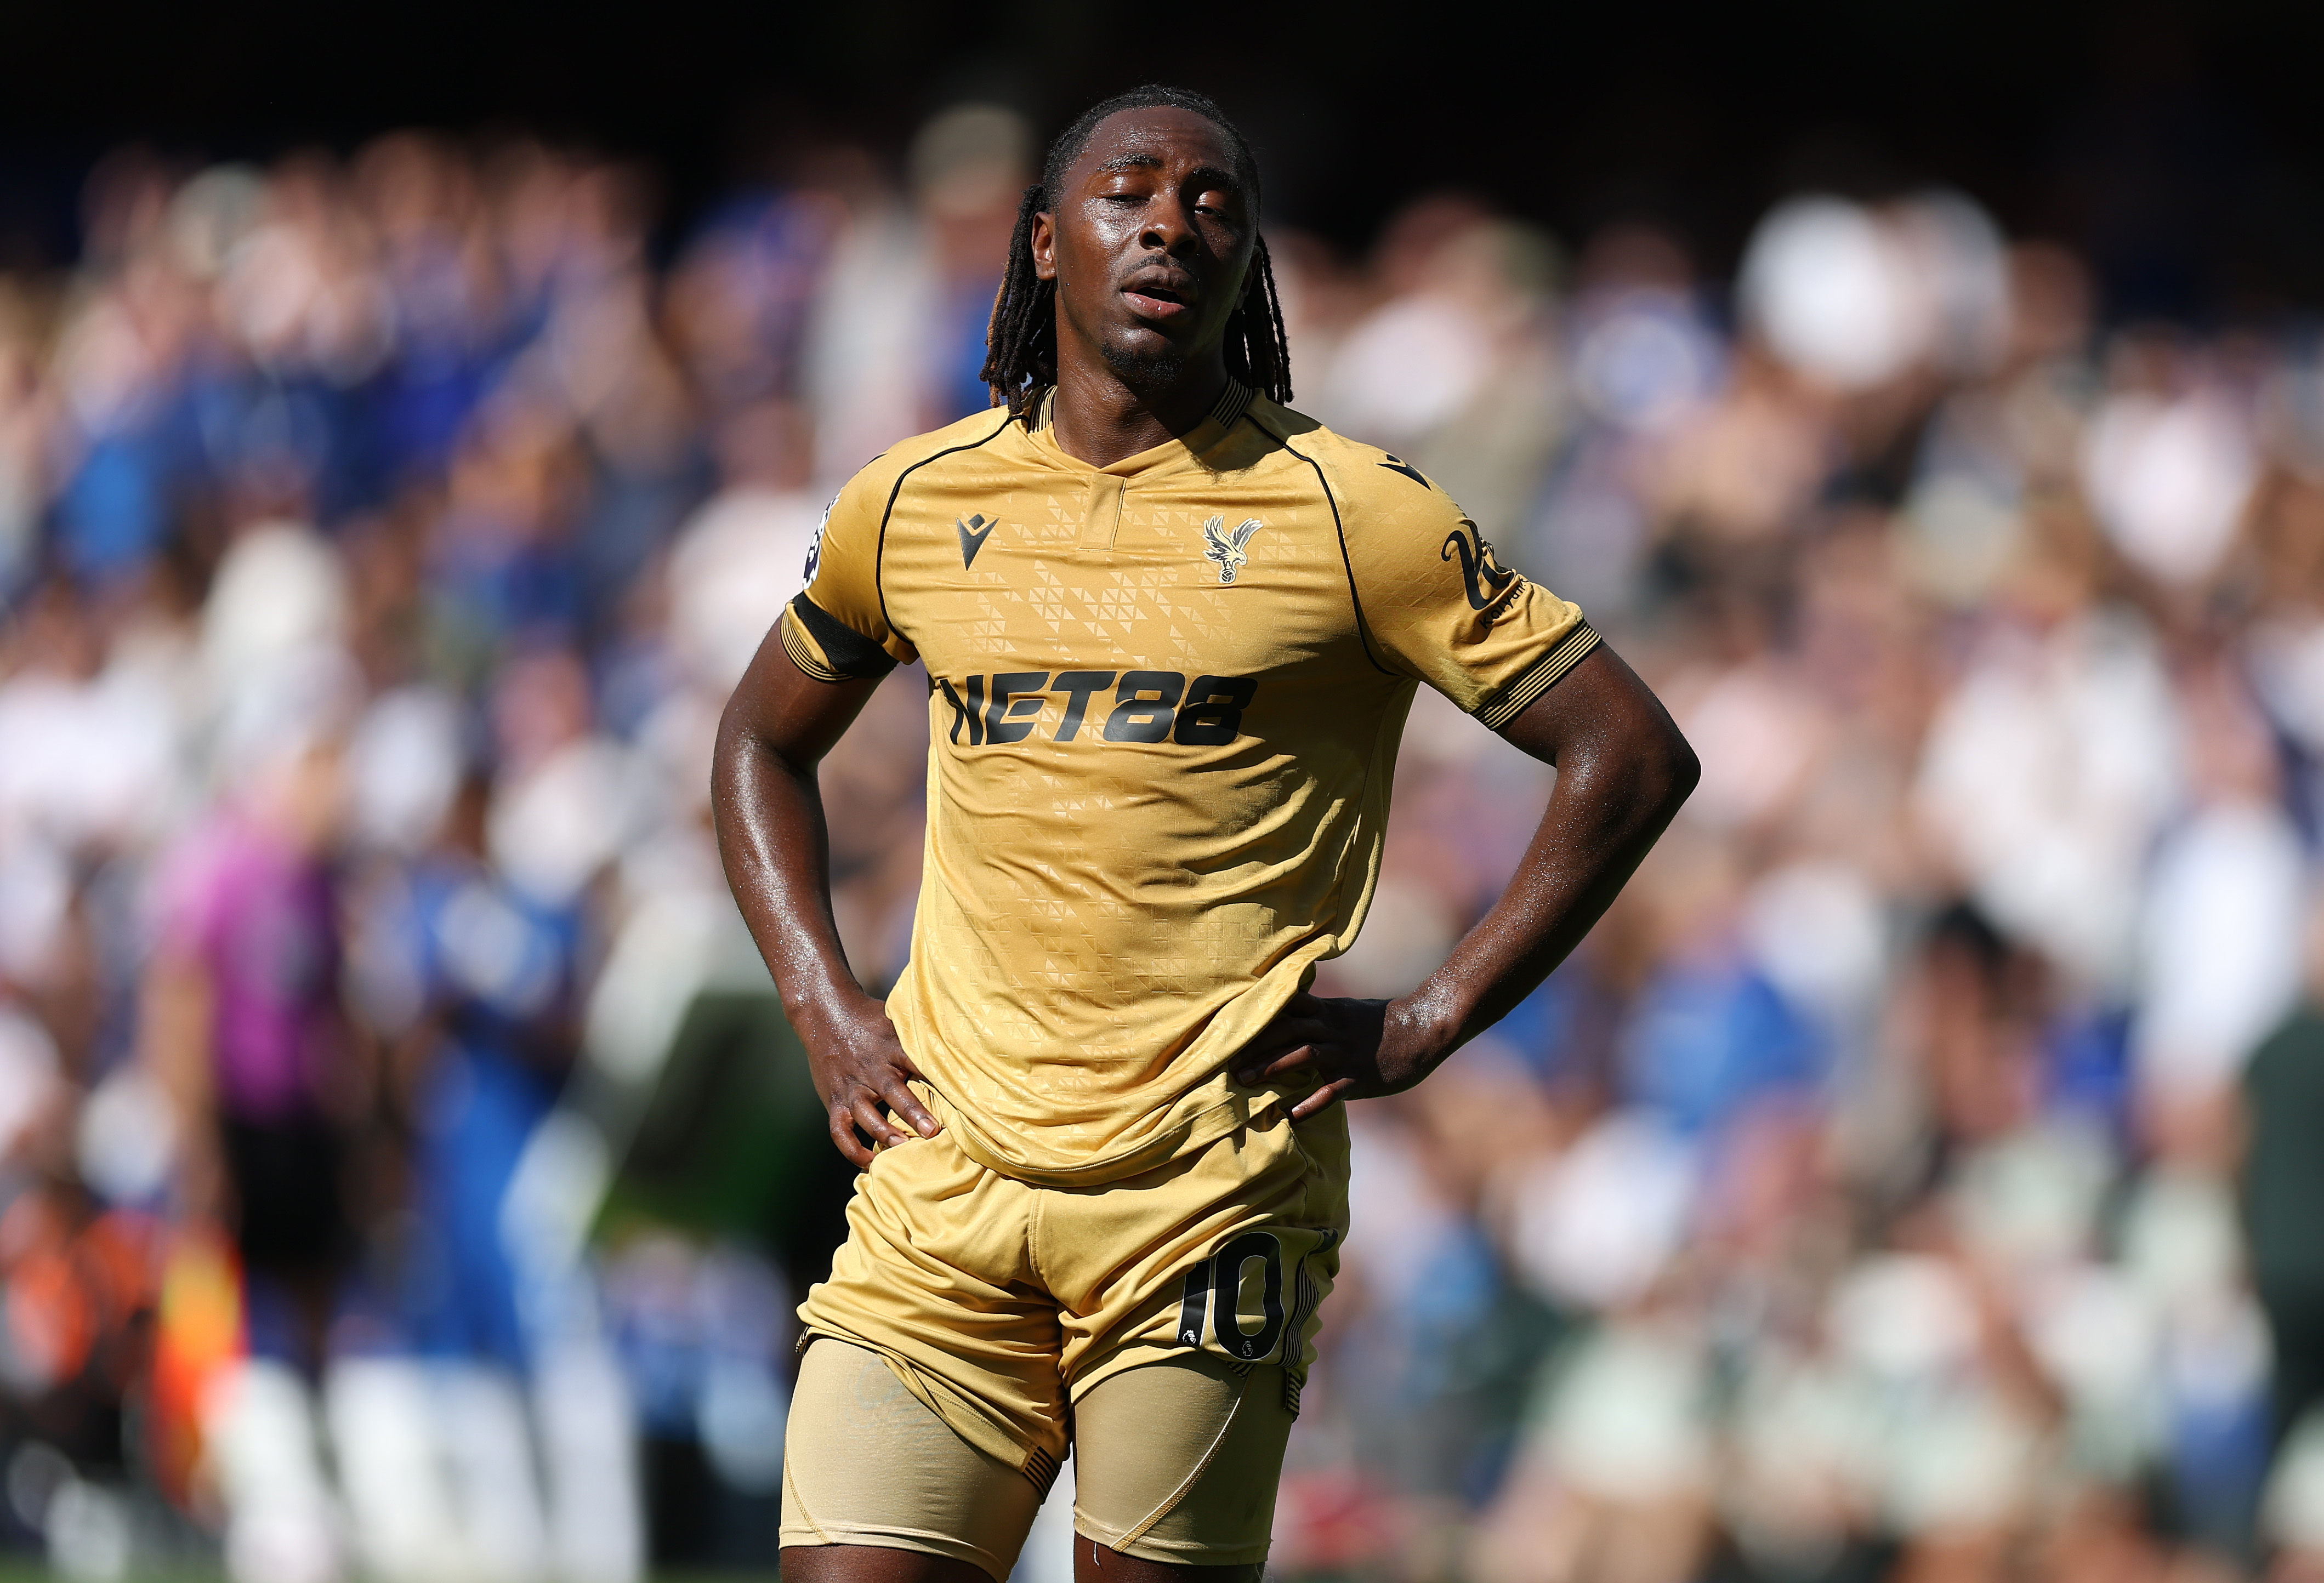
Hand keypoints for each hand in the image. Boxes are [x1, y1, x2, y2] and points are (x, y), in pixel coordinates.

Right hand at [799, 993, 941, 1167]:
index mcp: (892, 1049)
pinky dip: (852, 1149)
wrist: (825, 1014)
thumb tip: (961, 1042)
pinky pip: (840, 1130)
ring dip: (883, 1131)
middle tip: (931, 1130)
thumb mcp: (897, 1021)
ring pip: (865, 1113)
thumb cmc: (868, 1020)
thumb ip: (921, 1037)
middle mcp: (872, 1070)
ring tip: (902, 1146)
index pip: (917, 1063)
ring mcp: (852, 1087)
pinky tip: (870, 1162)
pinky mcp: (835, 1100)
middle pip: (893, 1091)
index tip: (956, 1095)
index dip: (935, 1079)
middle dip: (912, 1112)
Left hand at [1230, 992, 1441, 1121]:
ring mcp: (1344, 1051)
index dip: (1256, 1017)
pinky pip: (1331, 1090)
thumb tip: (1292, 1019)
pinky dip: (1309, 1103)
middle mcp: (1331, 1028)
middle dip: (1255, 1045)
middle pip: (1286, 1030)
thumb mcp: (1346, 1011)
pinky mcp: (1359, 1075)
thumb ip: (1319, 1015)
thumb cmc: (1382, 1022)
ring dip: (1272, 1067)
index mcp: (1326, 1011)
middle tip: (1226, 1062)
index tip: (1229, 1027)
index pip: (1284, 1008)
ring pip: (1303, 1054)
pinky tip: (1290, 1116)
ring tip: (1246, 1081)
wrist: (1422, 1028)